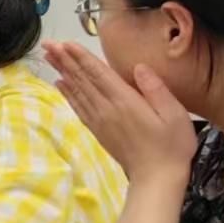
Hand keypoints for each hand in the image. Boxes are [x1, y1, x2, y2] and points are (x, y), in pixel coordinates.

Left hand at [42, 41, 196, 182]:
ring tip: (49, 57)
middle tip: (48, 43)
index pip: (98, 74)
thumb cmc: (172, 145)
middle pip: (82, 79)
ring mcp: (100, 120)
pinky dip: (68, 94)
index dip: (82, 57)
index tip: (66, 43)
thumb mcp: (175, 114)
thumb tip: (138, 67)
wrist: (157, 179)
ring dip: (63, 72)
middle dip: (65, 60)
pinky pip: (79, 107)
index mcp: (125, 101)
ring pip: (77, 91)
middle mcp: (107, 109)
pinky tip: (60, 84)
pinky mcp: (98, 131)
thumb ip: (156, 89)